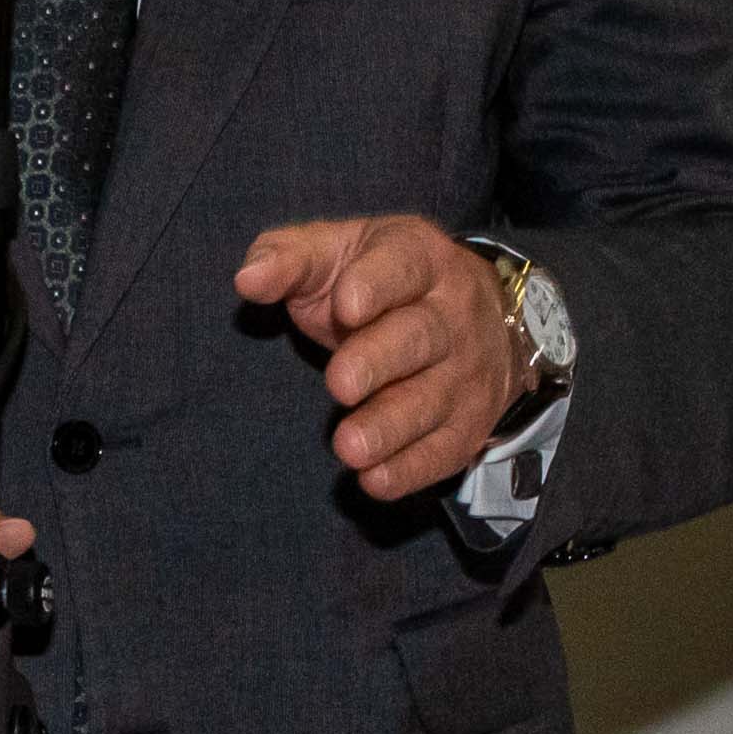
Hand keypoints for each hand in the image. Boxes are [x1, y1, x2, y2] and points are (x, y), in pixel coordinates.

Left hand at [235, 215, 527, 503]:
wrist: (483, 319)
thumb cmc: (381, 283)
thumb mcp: (338, 253)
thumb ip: (288, 259)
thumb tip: (249, 280)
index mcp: (419, 258)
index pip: (402, 266)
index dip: (377, 284)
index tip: (347, 307)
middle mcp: (452, 314)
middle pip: (420, 335)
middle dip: (379, 360)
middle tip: (339, 384)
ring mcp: (465, 372)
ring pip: (432, 400)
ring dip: (390, 427)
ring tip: (349, 447)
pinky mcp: (467, 424)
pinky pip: (443, 451)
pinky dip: (410, 470)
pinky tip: (374, 480)